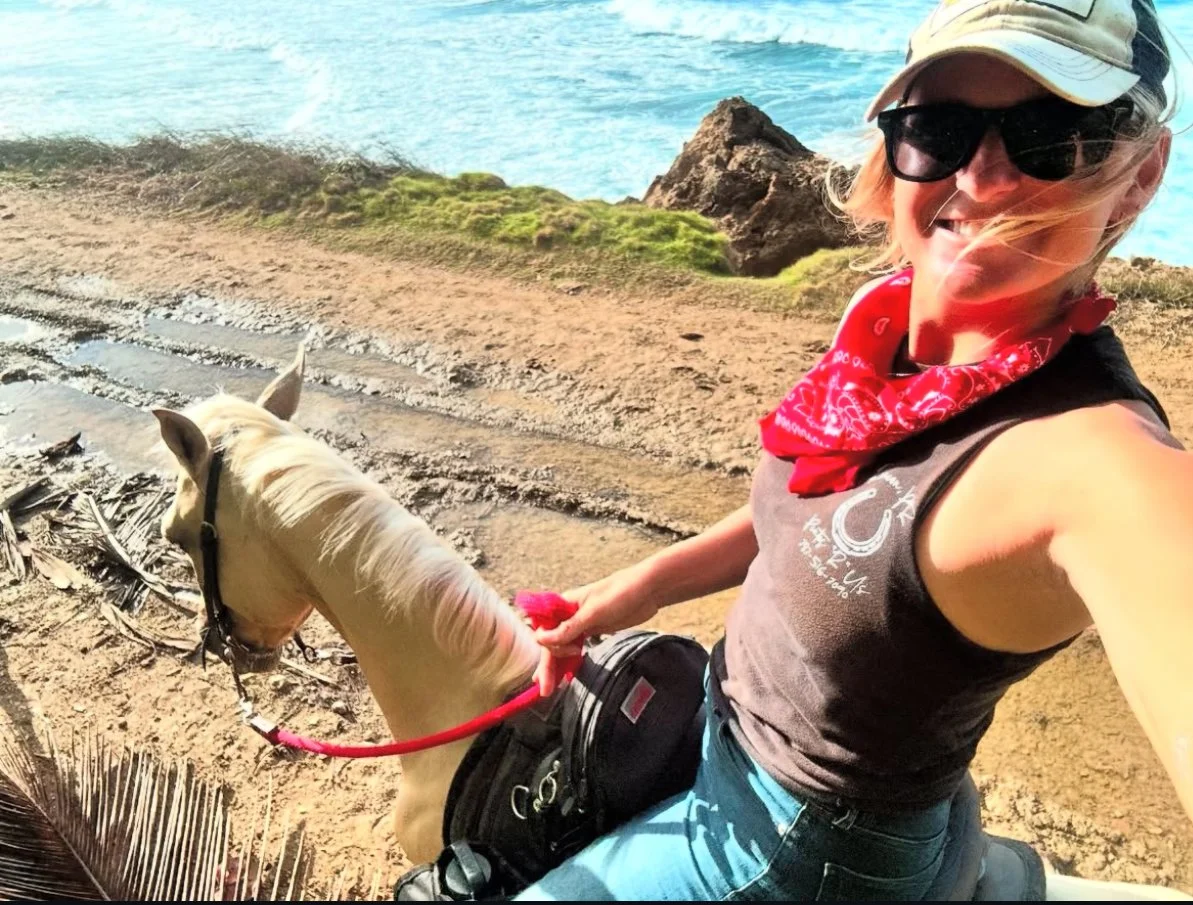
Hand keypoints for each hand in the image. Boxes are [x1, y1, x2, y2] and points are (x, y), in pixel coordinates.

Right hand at [533, 565, 658, 695]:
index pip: (544, 629)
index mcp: (564, 604)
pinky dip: (569, 660)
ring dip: (555, 665)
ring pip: (561, 646)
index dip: (546, 648)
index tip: (559, 658)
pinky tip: (566, 674)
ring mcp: (580, 623)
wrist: (647, 590)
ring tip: (550, 687)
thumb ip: (568, 628)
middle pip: (551, 642)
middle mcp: (568, 614)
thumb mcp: (594, 612)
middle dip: (548, 664)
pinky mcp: (592, 630)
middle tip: (546, 689)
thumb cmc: (620, 593)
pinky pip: (574, 648)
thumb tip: (541, 639)